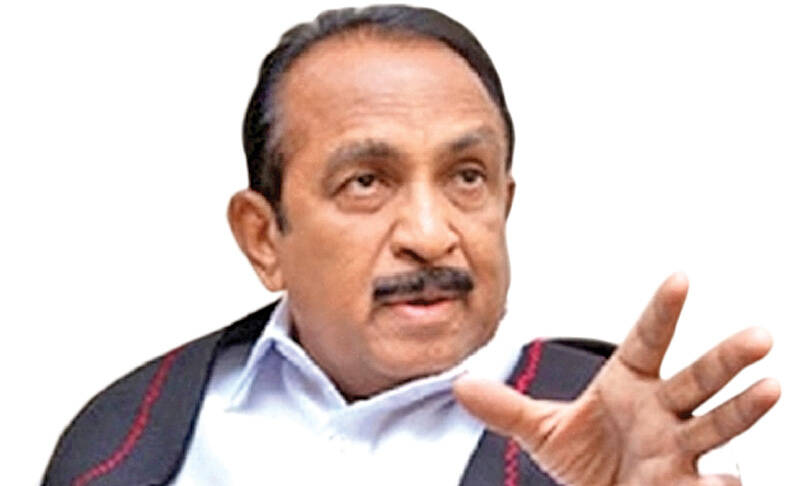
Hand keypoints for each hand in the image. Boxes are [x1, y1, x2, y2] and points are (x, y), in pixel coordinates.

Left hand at [454, 273, 779, 485]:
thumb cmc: (588, 457)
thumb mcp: (544, 431)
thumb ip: (506, 408)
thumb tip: (461, 386)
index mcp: (630, 385)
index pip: (648, 341)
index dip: (662, 311)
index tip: (680, 277)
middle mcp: (662, 411)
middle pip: (696, 379)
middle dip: (725, 359)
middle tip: (758, 336)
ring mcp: (678, 449)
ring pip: (716, 424)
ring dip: (743, 408)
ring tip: (771, 388)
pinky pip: (708, 483)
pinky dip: (720, 483)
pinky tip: (729, 480)